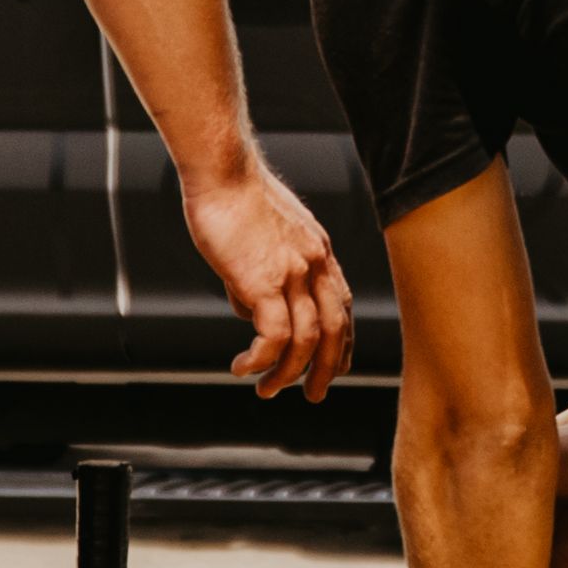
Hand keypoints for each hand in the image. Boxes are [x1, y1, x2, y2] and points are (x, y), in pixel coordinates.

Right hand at [183, 158, 357, 397]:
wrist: (223, 172)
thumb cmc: (234, 196)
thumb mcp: (265, 235)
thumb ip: (266, 272)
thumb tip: (249, 310)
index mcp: (320, 252)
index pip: (343, 306)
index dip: (341, 341)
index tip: (332, 364)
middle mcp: (315, 265)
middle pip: (336, 330)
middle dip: (326, 369)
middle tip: (313, 395)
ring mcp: (293, 274)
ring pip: (307, 341)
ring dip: (288, 374)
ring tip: (266, 390)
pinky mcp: (264, 282)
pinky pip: (273, 337)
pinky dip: (261, 360)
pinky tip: (242, 367)